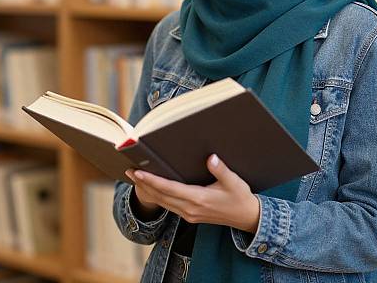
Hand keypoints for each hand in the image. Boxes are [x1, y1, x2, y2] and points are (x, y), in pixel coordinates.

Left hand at [125, 154, 259, 232]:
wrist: (247, 218)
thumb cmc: (240, 198)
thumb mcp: (234, 181)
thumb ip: (221, 170)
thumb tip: (210, 157)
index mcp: (199, 199)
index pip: (169, 188)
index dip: (152, 181)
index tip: (138, 173)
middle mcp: (190, 209)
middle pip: (161, 196)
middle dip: (144, 184)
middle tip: (129, 172)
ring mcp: (189, 214)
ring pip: (163, 202)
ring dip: (149, 190)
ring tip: (136, 178)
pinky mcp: (191, 215)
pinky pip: (169, 206)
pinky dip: (159, 196)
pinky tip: (154, 189)